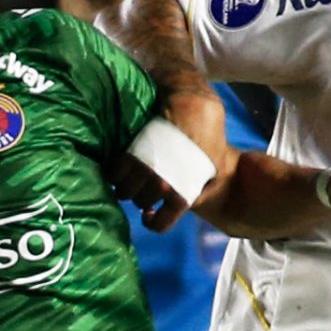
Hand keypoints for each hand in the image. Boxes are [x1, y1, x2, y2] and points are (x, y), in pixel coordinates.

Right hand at [111, 148, 225, 232]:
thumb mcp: (215, 171)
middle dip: (140, 197)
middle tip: (142, 186)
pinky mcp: (132, 154)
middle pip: (139, 203)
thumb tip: (187, 205)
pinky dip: (115, 173)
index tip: (148, 214)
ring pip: (124, 191)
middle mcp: (162, 186)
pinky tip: (122, 166)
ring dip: (125, 186)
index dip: (152, 222)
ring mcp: (145, 170)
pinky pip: (115, 173)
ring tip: (131, 176)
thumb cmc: (208, 138)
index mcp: (182, 194)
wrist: (193, 106)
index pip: (160, 224)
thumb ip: (201, 192)